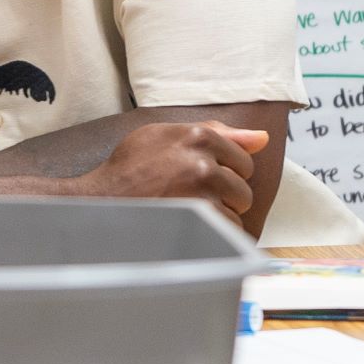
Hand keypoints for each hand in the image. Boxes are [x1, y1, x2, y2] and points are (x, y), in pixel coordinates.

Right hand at [77, 121, 268, 223]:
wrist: (102, 201)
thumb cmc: (129, 169)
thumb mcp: (164, 136)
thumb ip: (216, 132)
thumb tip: (261, 138)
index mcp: (197, 134)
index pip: (243, 158)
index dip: (224, 171)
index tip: (199, 176)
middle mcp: (203, 158)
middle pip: (243, 185)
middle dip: (224, 194)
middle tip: (190, 195)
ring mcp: (203, 188)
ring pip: (238, 208)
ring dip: (219, 214)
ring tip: (187, 210)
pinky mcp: (202, 215)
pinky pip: (229, 228)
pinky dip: (213, 231)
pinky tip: (187, 224)